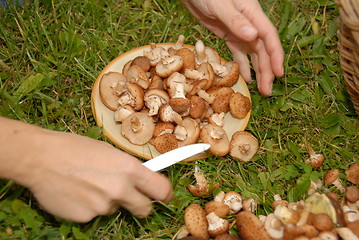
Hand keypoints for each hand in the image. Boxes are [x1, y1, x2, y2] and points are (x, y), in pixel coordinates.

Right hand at [1, 118, 172, 221]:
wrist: (41, 158)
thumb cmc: (74, 148)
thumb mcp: (109, 151)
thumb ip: (127, 169)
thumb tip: (138, 179)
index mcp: (129, 169)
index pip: (161, 189)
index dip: (166, 194)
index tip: (166, 196)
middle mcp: (120, 190)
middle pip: (145, 209)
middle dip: (141, 204)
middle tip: (131, 197)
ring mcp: (103, 206)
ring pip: (115, 208)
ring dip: (108, 200)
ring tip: (89, 184)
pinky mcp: (86, 217)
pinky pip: (95, 214)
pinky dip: (90, 206)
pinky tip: (77, 192)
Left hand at [182, 0, 283, 95]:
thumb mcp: (221, 5)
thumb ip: (236, 20)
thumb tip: (253, 36)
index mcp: (253, 14)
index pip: (269, 37)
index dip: (275, 56)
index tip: (279, 73)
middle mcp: (250, 23)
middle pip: (263, 49)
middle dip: (267, 70)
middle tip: (267, 90)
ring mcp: (239, 30)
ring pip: (253, 54)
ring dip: (258, 71)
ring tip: (261, 89)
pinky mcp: (228, 35)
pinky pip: (239, 53)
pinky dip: (243, 66)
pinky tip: (246, 78)